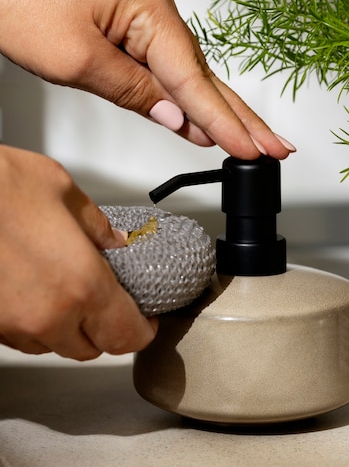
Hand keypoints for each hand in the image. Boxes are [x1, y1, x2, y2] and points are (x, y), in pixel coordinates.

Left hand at [0, 0, 295, 158]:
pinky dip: (181, 96)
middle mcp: (153, 5)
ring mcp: (143, 13)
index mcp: (148, 5)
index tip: (251, 149)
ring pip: (186, 72)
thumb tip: (175, 116)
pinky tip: (199, 118)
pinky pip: (163, 66)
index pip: (193, 78)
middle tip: (275, 146)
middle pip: (204, 73)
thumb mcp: (77, 59)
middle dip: (240, 115)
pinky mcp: (129, 23)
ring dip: (215, 110)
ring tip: (250, 139)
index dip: (222, 120)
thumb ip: (133, 91)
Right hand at [0, 145, 157, 359]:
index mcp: (81, 283)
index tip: (146, 321)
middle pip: (92, 348)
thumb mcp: (61, 190)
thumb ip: (96, 224)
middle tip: (111, 301)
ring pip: (54, 345)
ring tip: (69, 289)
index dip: (142, 331)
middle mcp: (47, 314)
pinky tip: (36, 290)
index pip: (126, 334)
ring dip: (68, 326)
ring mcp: (12, 324)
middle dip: (106, 328)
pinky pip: (22, 336)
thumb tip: (114, 241)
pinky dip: (36, 322)